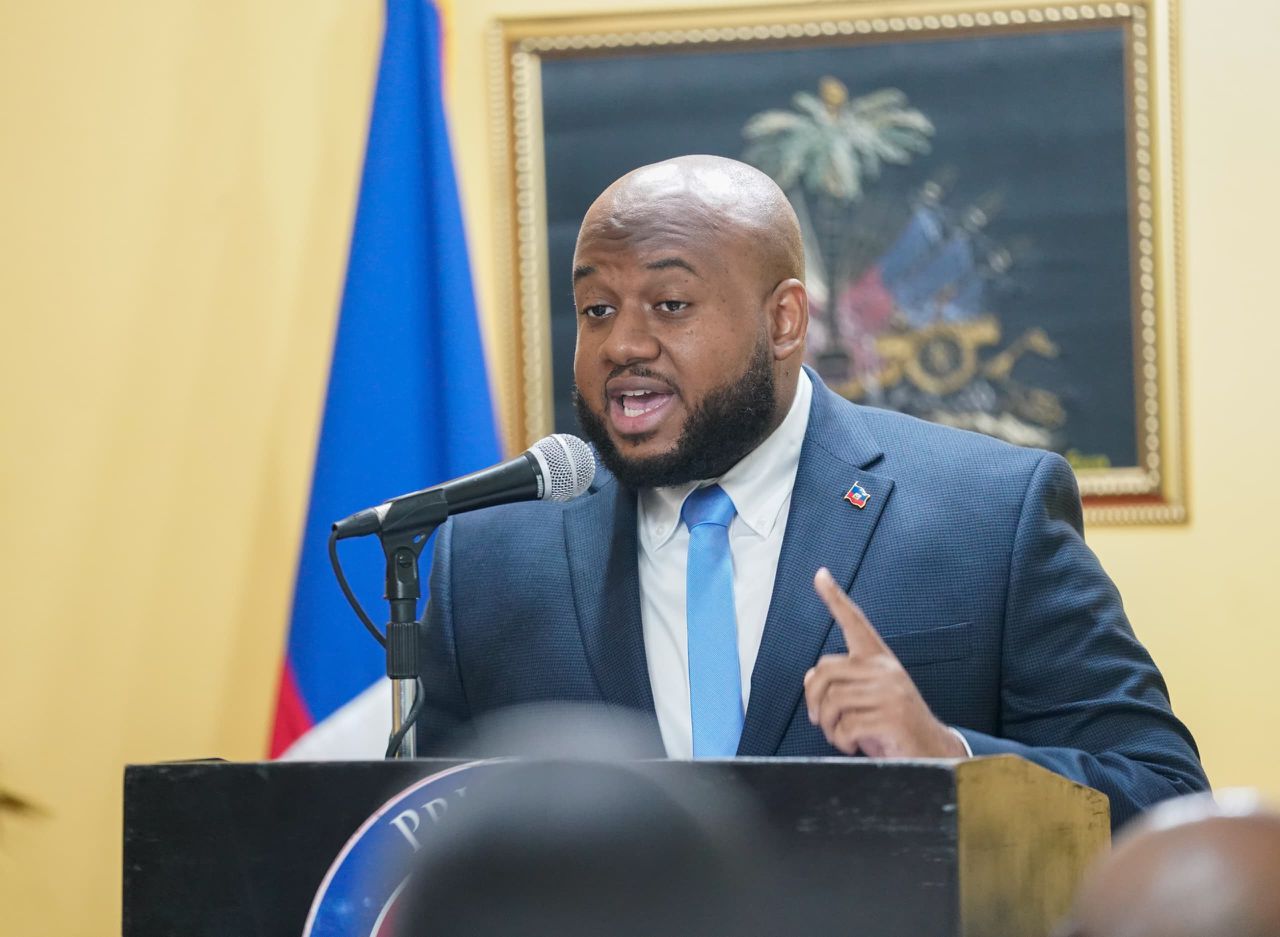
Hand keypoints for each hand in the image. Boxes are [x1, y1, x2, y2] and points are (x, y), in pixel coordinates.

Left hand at [803, 567, 966, 757]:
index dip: (835, 598)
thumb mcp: (869, 699)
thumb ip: (843, 684)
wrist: (934, 752)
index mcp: (880, 660)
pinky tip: (852, 745)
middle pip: (824, 671)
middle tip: (818, 720)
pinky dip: (841, 741)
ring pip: (831, 701)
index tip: (820, 574)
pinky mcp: (891, 717)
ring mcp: (889, 692)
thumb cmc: (895, 725)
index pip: (855, 622)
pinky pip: (845, 725)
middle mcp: (885, 669)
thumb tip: (809, 677)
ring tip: (839, 736)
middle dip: (813, 699)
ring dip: (828, 726)